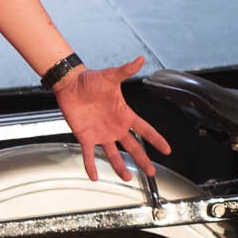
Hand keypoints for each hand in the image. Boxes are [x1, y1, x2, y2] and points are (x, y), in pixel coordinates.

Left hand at [51, 57, 171, 182]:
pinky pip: (89, 154)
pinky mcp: (85, 136)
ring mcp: (101, 133)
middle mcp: (114, 126)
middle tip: (151, 172)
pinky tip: (94, 176)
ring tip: (127, 178)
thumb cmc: (90, 79)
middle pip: (132, 147)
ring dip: (120, 167)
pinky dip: (91, 165)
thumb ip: (126, 70)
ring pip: (113, 154)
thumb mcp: (110, 76)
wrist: (70, 84)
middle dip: (142, 160)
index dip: (156, 139)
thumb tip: (140, 59)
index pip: (144, 130)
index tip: (167, 150)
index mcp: (124, 114)